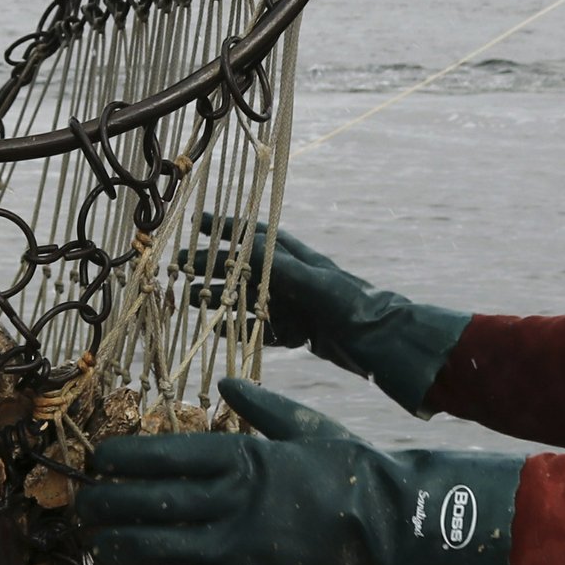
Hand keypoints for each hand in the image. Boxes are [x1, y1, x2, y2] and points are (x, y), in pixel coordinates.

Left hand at [75, 377, 516, 564]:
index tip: (96, 459)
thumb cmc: (346, 464)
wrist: (389, 518)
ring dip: (120, 550)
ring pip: (161, 550)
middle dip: (106, 504)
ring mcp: (240, 544)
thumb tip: (224, 386)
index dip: (121, 458)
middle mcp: (232, 499)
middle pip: (149, 502)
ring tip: (96, 549)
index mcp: (241, 455)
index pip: (162, 454)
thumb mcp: (303, 424)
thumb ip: (259, 406)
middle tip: (80, 506)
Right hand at [183, 215, 468, 413]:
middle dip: (212, 265)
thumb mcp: (317, 284)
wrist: (385, 343)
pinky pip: (263, 328)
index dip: (226, 227)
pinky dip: (240, 329)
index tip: (196, 222)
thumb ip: (282, 268)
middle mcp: (294, 278)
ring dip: (220, 298)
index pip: (255, 235)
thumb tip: (245, 249)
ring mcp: (296, 304)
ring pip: (249, 298)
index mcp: (298, 258)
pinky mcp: (301, 331)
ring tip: (190, 300)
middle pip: (245, 268)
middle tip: (179, 266)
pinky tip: (217, 333)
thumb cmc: (355, 307)